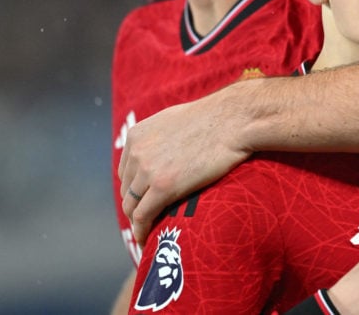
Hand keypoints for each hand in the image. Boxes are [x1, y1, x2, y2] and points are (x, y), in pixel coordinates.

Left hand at [119, 88, 252, 245]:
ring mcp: (148, 170)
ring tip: (147, 235)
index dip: (134, 189)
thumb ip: (159, 137)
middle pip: (127, 190)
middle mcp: (136, 152)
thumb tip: (162, 150)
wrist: (233, 120)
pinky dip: (142, 231)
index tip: (144, 201)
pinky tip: (147, 240)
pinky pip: (143, 216)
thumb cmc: (214, 118)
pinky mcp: (163, 186)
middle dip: (135, 207)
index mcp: (137, 136)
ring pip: (131, 206)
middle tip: (147, 222)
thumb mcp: (174, 120)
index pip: (126, 171)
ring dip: (137, 222)